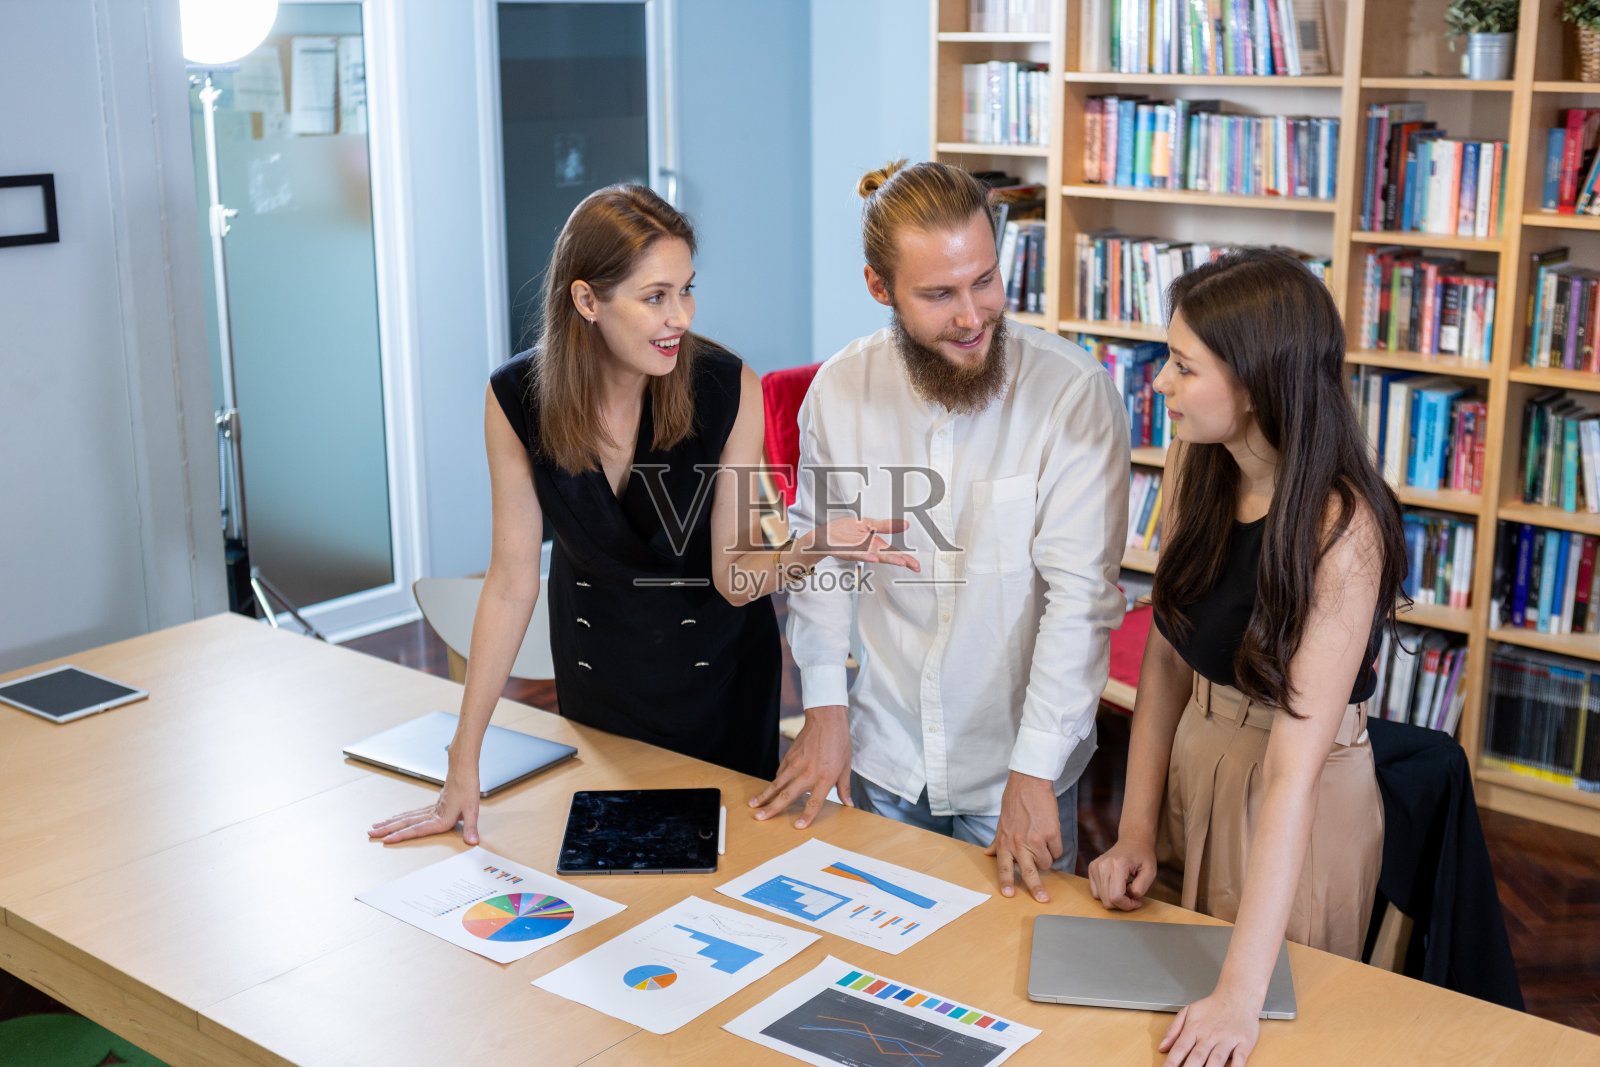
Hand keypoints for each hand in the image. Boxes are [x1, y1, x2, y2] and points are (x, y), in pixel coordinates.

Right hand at [369, 769, 480, 844]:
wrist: (463, 771)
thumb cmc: (468, 789)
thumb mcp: (473, 810)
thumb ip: (471, 828)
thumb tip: (472, 842)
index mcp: (440, 819)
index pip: (416, 830)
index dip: (401, 836)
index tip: (386, 840)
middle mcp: (432, 815)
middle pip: (405, 823)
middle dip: (387, 829)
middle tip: (370, 833)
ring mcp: (430, 810)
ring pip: (406, 817)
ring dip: (390, 823)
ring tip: (376, 827)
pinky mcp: (432, 806)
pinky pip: (412, 813)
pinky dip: (401, 816)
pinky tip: (395, 818)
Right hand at [748, 705, 851, 828]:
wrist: (826, 720)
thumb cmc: (839, 742)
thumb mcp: (846, 767)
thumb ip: (844, 787)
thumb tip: (849, 804)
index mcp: (825, 778)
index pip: (814, 801)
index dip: (807, 815)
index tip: (797, 826)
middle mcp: (808, 773)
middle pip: (787, 795)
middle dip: (772, 808)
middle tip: (760, 818)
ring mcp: (796, 764)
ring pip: (777, 784)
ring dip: (764, 795)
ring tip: (753, 805)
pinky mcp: (789, 757)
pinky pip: (780, 773)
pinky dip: (773, 783)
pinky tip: (768, 790)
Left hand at [808, 518, 919, 570]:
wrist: (823, 536)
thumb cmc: (843, 532)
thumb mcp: (869, 524)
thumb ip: (887, 526)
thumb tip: (906, 524)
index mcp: (875, 544)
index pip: (894, 552)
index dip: (906, 559)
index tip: (917, 566)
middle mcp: (868, 549)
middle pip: (887, 555)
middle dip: (902, 560)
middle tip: (914, 566)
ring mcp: (857, 550)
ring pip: (875, 555)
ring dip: (887, 559)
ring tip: (900, 562)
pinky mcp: (845, 549)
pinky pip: (856, 553)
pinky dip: (866, 556)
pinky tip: (874, 557)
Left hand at [984, 771, 1061, 901]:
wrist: (1029, 784)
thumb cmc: (1015, 802)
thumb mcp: (1002, 823)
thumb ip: (997, 842)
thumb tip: (988, 854)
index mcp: (1005, 841)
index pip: (1004, 866)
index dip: (1006, 881)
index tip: (1009, 894)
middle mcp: (1019, 843)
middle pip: (1029, 872)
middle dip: (1036, 888)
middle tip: (1043, 899)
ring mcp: (1036, 839)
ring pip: (1047, 863)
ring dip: (1048, 857)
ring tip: (1043, 842)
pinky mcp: (1051, 834)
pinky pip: (1058, 851)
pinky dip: (1056, 847)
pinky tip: (1051, 835)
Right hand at [1087, 836, 1158, 910]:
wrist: (1133, 841)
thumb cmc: (1143, 856)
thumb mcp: (1150, 872)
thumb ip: (1141, 888)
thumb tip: (1129, 897)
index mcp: (1118, 865)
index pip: (1116, 897)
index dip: (1127, 905)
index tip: (1137, 901)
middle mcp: (1103, 865)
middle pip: (1107, 900)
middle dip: (1122, 903)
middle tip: (1132, 895)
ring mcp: (1095, 867)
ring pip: (1100, 898)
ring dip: (1114, 899)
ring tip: (1125, 888)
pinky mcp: (1092, 868)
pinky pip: (1096, 892)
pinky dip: (1106, 894)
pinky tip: (1116, 886)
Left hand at [1159, 988, 1259, 1066]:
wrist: (1238, 996)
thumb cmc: (1213, 1006)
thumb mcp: (1188, 1012)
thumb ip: (1174, 1030)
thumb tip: (1162, 1047)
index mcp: (1194, 1029)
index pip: (1180, 1049)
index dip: (1171, 1062)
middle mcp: (1210, 1035)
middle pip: (1197, 1057)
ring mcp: (1227, 1039)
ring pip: (1216, 1060)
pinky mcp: (1244, 1043)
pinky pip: (1240, 1058)